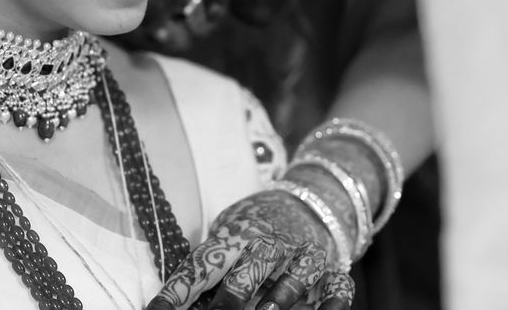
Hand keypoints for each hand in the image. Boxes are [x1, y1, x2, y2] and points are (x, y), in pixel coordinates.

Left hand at [146, 190, 354, 309]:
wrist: (300, 207)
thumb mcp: (223, 245)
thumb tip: (168, 305)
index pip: (203, 263)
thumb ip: (206, 272)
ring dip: (282, 294)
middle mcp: (271, 242)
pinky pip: (339, 286)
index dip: (178, 290)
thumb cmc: (248, 238)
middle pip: (255, 259)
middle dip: (235, 293)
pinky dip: (334, 302)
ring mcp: (304, 255)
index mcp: (235, 236)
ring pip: (298, 271)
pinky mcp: (331, 270)